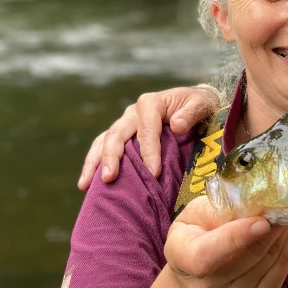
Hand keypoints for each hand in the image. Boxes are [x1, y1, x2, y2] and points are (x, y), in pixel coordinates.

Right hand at [78, 86, 221, 189]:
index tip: (153, 173)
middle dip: (111, 157)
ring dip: (95, 162)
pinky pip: (104, 148)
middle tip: (109, 178)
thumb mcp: (201, 103)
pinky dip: (94, 163)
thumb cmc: (199, 105)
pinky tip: (87, 183)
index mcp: (151, 104)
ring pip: (104, 142)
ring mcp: (125, 124)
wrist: (194, 104)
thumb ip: (191, 113)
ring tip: (86, 184)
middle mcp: (133, 113)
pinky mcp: (123, 136)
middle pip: (117, 135)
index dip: (149, 152)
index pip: (147, 130)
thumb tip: (177, 125)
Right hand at [164, 196, 287, 287]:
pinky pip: (279, 275)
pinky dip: (287, 251)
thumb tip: (259, 203)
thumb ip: (221, 209)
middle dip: (273, 228)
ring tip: (285, 218)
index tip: (262, 222)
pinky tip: (287, 236)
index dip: (237, 237)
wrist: (195, 279)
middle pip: (249, 256)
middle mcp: (205, 286)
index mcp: (185, 257)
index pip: (209, 254)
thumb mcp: (195, 215)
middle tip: (285, 206)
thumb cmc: (194, 236)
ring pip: (268, 263)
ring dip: (283, 236)